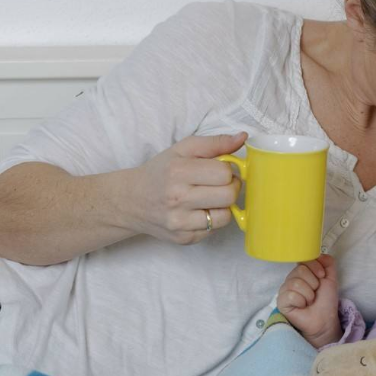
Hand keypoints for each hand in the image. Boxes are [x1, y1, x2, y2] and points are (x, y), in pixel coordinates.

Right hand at [129, 132, 245, 244]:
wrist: (132, 201)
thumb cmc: (161, 172)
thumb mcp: (183, 149)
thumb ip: (215, 142)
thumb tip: (243, 137)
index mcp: (178, 172)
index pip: (224, 173)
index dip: (228, 170)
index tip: (220, 170)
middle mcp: (177, 198)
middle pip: (229, 196)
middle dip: (231, 188)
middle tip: (220, 184)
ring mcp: (180, 222)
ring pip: (225, 216)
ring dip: (223, 206)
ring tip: (210, 198)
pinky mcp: (184, 238)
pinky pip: (214, 230)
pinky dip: (212, 219)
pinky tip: (199, 211)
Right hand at [277, 255, 340, 347]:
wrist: (325, 320)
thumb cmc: (325, 301)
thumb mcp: (331, 278)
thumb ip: (328, 263)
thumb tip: (319, 253)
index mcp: (301, 273)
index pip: (303, 260)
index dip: (315, 267)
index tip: (321, 277)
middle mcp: (291, 280)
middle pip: (300, 270)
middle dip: (313, 283)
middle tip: (315, 293)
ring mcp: (284, 291)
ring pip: (296, 283)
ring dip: (308, 294)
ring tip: (309, 301)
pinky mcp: (281, 302)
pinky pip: (290, 295)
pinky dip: (300, 302)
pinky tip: (302, 307)